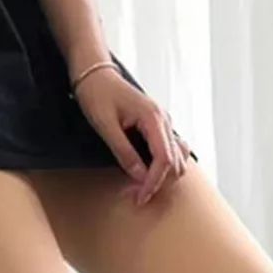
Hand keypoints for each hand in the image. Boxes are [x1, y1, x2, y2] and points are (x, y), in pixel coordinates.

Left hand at [74, 69, 189, 204]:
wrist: (95, 74)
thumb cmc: (98, 95)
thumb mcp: (106, 126)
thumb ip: (124, 151)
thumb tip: (139, 177)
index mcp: (153, 118)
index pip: (164, 158)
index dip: (153, 182)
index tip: (140, 198)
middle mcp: (163, 120)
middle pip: (175, 161)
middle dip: (157, 182)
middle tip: (135, 196)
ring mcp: (162, 122)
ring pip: (176, 156)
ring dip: (162, 176)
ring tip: (140, 188)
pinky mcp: (156, 126)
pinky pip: (169, 149)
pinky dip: (162, 166)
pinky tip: (145, 174)